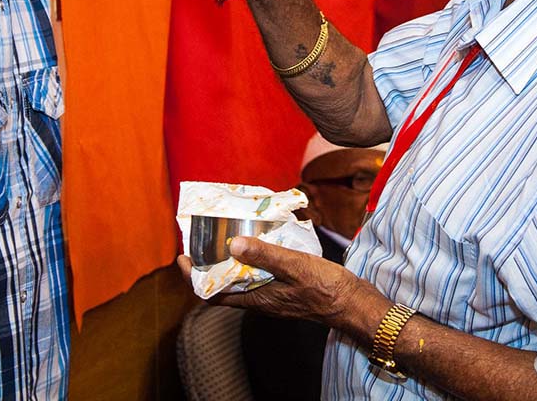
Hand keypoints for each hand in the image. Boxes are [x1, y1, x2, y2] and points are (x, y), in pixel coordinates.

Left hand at [177, 236, 374, 328]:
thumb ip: (265, 255)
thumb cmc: (326, 288)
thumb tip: (233, 245)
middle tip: (203, 238)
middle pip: (222, 285)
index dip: (192, 277)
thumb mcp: (294, 266)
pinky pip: (258, 275)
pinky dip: (251, 259)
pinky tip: (260, 241)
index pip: (211, 294)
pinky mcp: (284, 289)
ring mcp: (271, 295)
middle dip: (209, 263)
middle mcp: (259, 300)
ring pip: (240, 279)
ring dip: (229, 260)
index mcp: (256, 298)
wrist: (353, 303)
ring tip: (227, 234)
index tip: (183, 256)